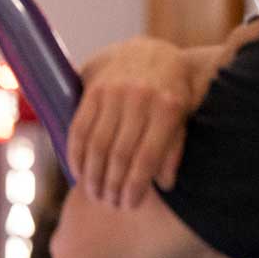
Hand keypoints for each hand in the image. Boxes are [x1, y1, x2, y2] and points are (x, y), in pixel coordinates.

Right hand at [69, 37, 194, 208]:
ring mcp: (113, 93)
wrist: (146, 53)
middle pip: (119, 154)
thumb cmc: (171, 92)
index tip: (129, 205)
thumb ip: (174, 148)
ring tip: (94, 194)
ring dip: (92, 175)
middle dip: (112, 184)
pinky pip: (79, 129)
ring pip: (97, 145)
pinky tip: (78, 172)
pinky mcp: (92, 92)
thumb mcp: (183, 116)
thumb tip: (164, 184)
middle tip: (110, 203)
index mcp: (168, 106)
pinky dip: (75, 155)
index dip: (135, 185)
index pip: (147, 156)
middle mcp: (140, 98)